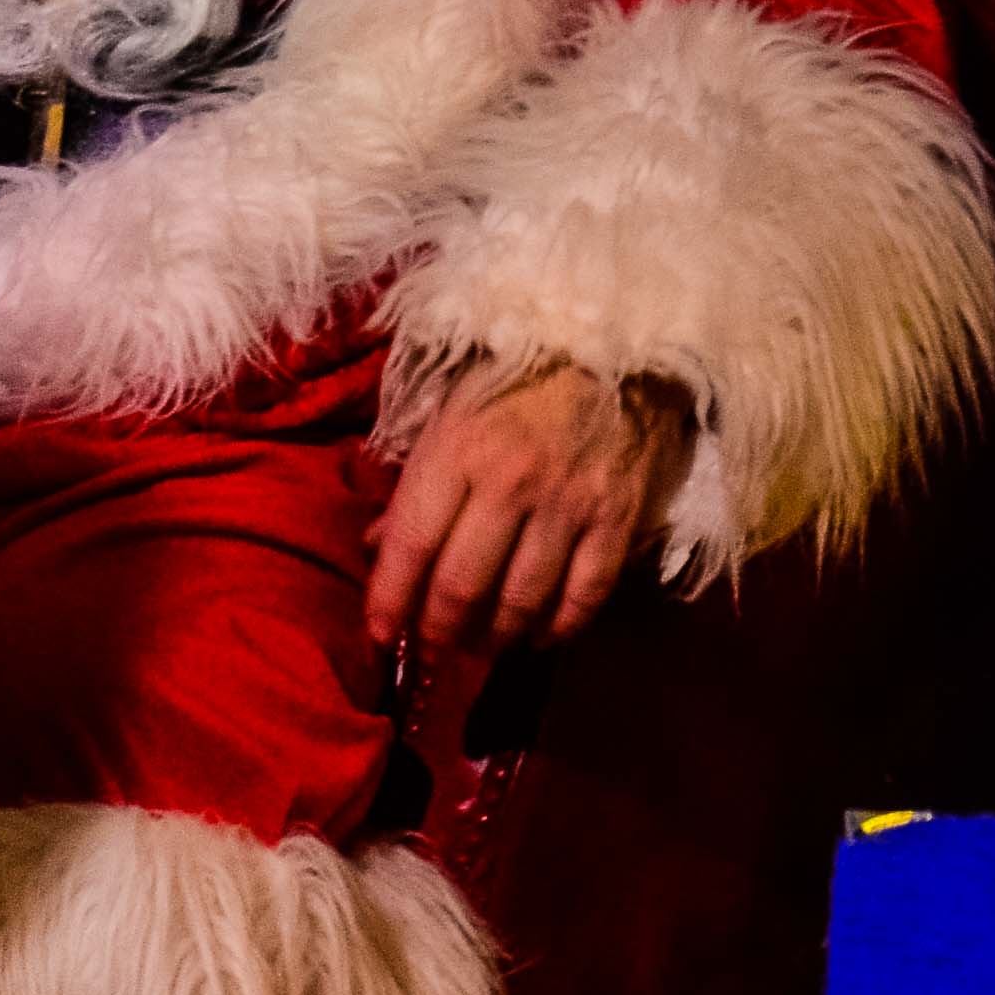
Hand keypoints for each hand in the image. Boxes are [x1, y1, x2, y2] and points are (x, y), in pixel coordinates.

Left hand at [365, 365, 694, 654]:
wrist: (619, 344)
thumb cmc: (518, 373)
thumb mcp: (449, 408)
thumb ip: (414, 479)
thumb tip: (375, 544)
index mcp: (458, 448)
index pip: (413, 542)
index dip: (390, 598)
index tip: (377, 634)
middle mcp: (510, 483)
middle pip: (463, 583)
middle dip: (438, 630)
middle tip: (428, 650)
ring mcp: (569, 504)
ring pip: (522, 599)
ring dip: (494, 637)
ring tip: (478, 648)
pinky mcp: (619, 519)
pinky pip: (586, 595)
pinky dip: (560, 627)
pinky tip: (539, 637)